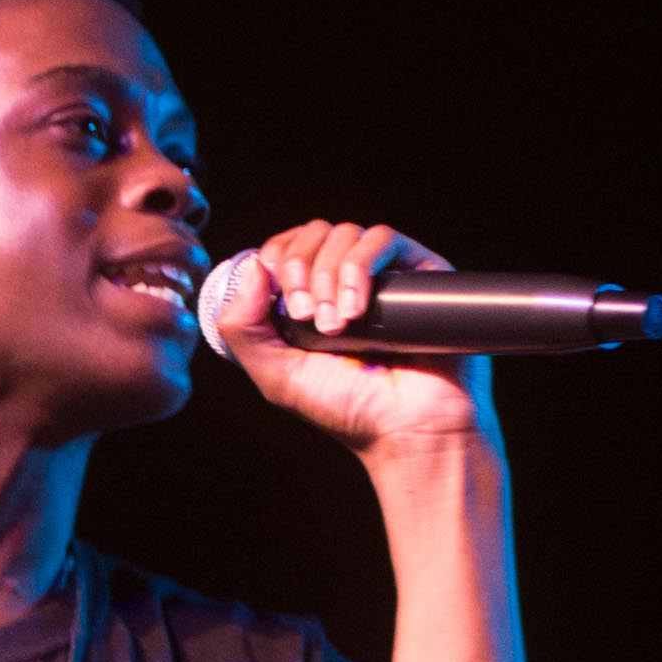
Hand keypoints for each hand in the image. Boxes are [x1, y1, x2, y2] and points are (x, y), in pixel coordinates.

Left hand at [206, 219, 499, 465]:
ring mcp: (383, 273)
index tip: (286, 306)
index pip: (285, 247)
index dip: (277, 261)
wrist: (407, 428)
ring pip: (344, 233)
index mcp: (312, 298)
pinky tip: (357, 310)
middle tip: (310, 319)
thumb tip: (254, 265)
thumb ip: (242, 327)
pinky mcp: (418, 270)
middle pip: (312, 233)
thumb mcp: (276, 375)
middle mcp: (346, 280)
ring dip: (330, 276)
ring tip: (338, 326)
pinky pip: (382, 238)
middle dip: (302, 271)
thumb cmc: (348, 409)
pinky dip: (360, 268)